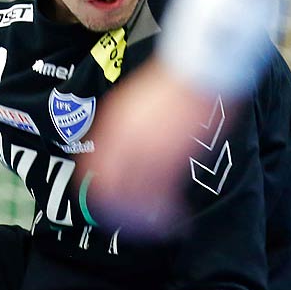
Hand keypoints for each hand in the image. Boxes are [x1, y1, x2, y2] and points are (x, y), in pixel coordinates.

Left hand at [82, 61, 220, 238]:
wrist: (198, 65)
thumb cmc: (176, 82)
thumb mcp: (141, 104)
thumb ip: (131, 128)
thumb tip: (131, 150)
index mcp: (113, 122)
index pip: (92, 167)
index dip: (101, 189)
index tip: (112, 201)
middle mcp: (122, 137)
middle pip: (108, 187)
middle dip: (120, 208)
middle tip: (134, 220)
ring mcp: (144, 148)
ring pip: (133, 196)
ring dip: (145, 216)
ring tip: (159, 224)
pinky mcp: (169, 156)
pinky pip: (161, 195)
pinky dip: (166, 212)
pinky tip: (177, 218)